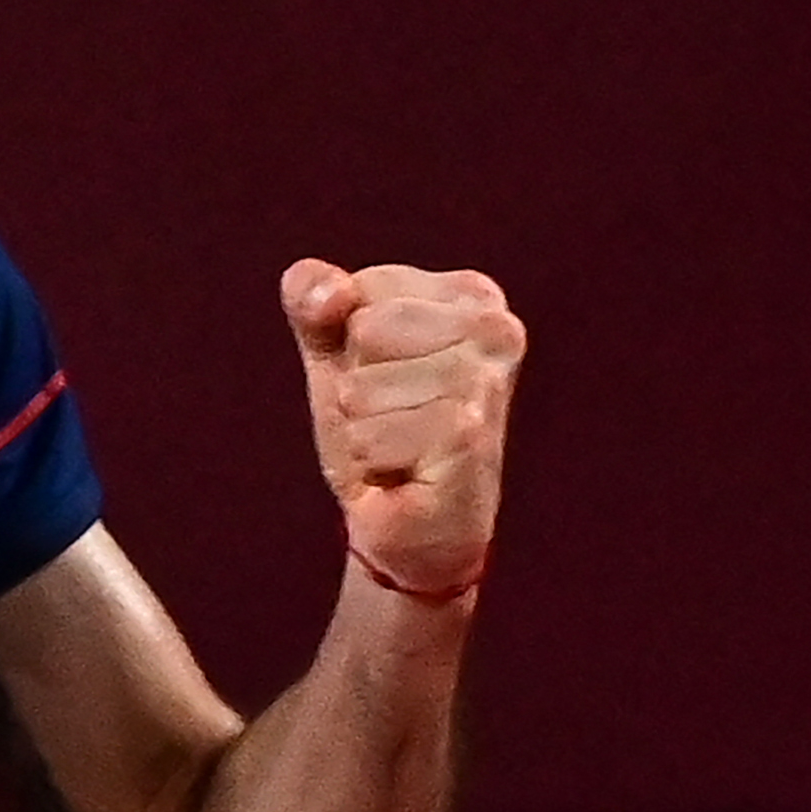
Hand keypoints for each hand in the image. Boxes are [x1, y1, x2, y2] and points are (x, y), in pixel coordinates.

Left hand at [286, 260, 525, 599]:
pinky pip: (371, 437)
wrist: (410, 521)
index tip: (385, 374)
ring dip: (363, 428)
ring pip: (362, 387)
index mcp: (471, 295)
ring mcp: (490, 388)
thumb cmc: (380, 425)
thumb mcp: (333, 348)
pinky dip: (372, 460)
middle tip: (393, 417)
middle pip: (363, 332)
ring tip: (401, 445)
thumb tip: (330, 291)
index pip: (358, 290)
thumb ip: (312, 298)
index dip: (347, 340)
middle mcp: (498, 332)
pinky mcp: (472, 441)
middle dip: (356, 384)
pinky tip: (407, 473)